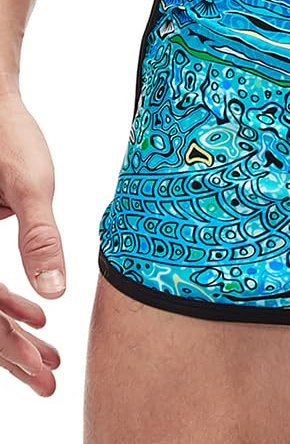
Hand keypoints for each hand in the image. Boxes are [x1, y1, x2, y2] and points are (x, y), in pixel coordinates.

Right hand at [0, 90, 64, 392]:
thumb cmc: (6, 135)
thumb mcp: (29, 184)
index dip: (9, 351)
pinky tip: (38, 315)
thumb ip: (40, 238)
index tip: (42, 375)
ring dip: (12, 333)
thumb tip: (56, 294)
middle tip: (48, 381)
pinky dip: (8, 302)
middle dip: (12, 354)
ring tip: (48, 357)